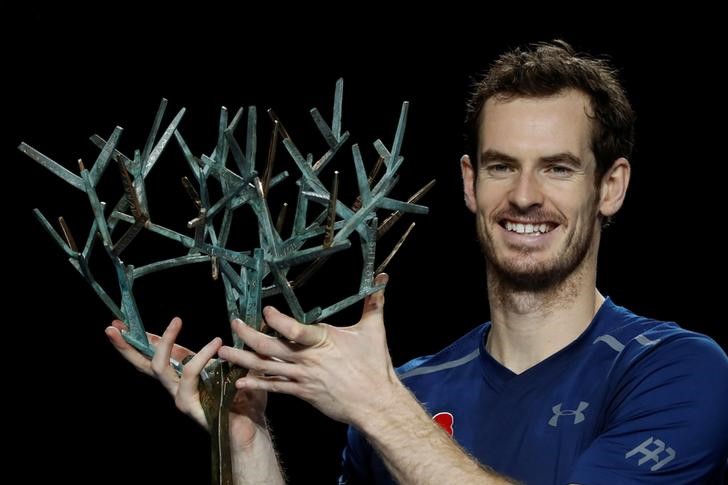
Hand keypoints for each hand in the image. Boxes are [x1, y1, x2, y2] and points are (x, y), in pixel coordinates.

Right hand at [105, 318, 266, 448]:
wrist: (252, 425)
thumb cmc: (243, 396)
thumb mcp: (232, 365)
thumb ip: (226, 349)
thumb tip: (236, 321)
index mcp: (181, 374)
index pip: (153, 355)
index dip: (138, 339)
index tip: (120, 324)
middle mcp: (175, 386)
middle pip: (143, 364)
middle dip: (126, 346)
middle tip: (112, 327)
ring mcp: (179, 396)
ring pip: (160, 367)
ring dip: (166, 341)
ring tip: (176, 320)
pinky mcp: (189, 405)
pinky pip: (190, 374)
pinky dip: (202, 355)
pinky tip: (216, 342)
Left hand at [218, 273, 399, 425]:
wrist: (375, 403)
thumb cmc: (375, 365)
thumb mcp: (374, 330)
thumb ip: (374, 303)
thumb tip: (383, 277)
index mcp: (323, 340)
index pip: (295, 330)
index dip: (277, 320)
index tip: (264, 311)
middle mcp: (308, 359)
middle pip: (271, 347)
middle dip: (248, 335)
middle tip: (233, 323)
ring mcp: (303, 377)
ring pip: (267, 368)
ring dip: (243, 359)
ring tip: (223, 352)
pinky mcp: (302, 393)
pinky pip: (275, 388)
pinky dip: (256, 384)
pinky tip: (239, 382)